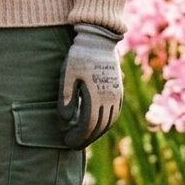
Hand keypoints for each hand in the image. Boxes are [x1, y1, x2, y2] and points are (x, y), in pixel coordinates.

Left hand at [58, 25, 123, 145]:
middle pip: (100, 126)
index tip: (67, 141)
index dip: (78, 136)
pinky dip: (108, 123)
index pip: (89, 124)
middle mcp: (110, 97)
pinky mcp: (119, 89)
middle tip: (72, 144)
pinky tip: (98, 125)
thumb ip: (65, 96)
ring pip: (110, 121)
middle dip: (86, 138)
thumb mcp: (67, 74)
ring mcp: (117, 93)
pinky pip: (116, 112)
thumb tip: (65, 119)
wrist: (98, 39)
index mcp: (96, 94)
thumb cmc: (78, 56)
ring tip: (84, 138)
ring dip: (97, 133)